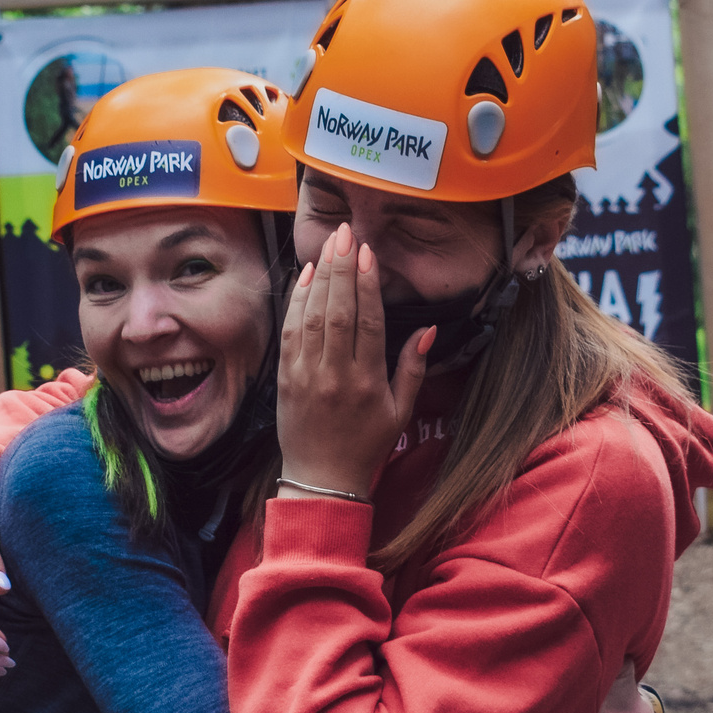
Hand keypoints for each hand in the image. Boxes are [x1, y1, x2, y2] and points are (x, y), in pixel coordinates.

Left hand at [273, 224, 432, 498]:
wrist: (321, 479)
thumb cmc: (366, 445)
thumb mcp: (400, 411)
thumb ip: (412, 368)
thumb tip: (427, 329)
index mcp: (367, 383)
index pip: (367, 323)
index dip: (367, 285)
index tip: (367, 253)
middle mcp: (335, 376)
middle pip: (337, 312)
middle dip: (340, 269)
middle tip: (344, 233)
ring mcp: (306, 375)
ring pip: (311, 317)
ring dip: (318, 277)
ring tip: (326, 245)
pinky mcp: (285, 377)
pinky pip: (290, 332)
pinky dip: (295, 302)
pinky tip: (303, 276)